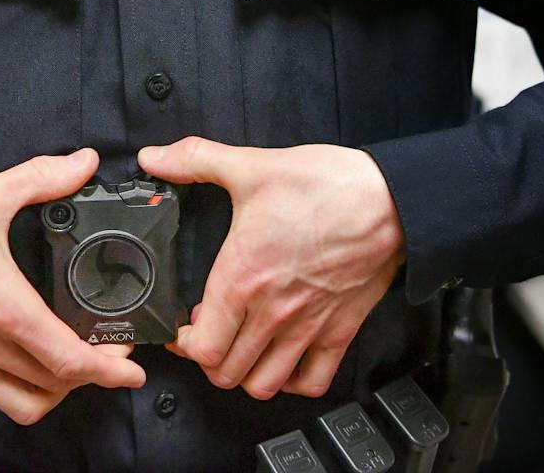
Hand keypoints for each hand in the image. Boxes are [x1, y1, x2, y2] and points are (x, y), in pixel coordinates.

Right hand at [0, 148, 145, 424]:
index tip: (133, 365)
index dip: (109, 369)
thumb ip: (39, 178)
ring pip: (23, 402)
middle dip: (93, 378)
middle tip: (113, 352)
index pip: (67, 360)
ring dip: (57, 390)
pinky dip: (23, 384)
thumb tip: (81, 163)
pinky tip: (31, 352)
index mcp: (0, 307)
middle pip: (53, 388)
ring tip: (74, 360)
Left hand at [137, 137, 403, 400]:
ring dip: (246, 373)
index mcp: (242, 278)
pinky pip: (312, 381)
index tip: (182, 326)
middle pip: (226, 373)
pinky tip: (284, 356)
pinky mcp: (339, 332)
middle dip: (209, 358)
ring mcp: (307, 328)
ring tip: (242, 346)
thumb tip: (154, 157)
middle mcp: (272, 313)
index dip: (183, 343)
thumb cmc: (326, 186)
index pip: (201, 346)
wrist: (389, 199)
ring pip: (264, 385)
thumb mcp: (251, 165)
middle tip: (210, 332)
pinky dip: (293, 381)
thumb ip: (195, 160)